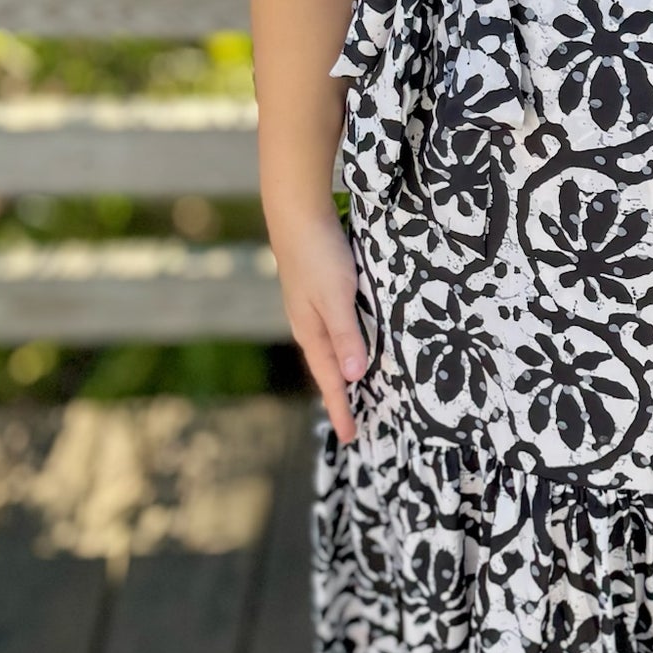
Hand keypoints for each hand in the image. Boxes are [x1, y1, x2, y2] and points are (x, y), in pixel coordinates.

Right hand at [270, 205, 366, 442]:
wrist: (296, 214)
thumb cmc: (318, 256)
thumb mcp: (337, 297)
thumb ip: (347, 335)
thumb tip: (355, 377)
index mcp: (312, 332)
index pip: (331, 380)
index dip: (342, 408)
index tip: (352, 437)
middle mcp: (309, 325)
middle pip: (329, 369)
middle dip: (341, 398)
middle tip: (354, 424)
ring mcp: (311, 309)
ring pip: (330, 350)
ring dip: (342, 373)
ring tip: (353, 393)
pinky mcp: (318, 292)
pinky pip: (333, 330)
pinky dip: (343, 346)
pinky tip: (350, 344)